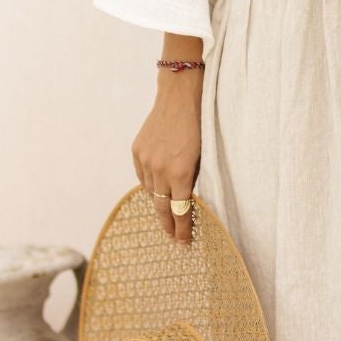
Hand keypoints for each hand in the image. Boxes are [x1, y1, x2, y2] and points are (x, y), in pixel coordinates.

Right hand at [132, 68, 202, 245]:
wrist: (179, 98)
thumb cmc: (200, 126)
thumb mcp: (203, 157)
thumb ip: (192, 180)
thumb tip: (186, 200)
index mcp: (181, 174)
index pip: (180, 210)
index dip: (181, 229)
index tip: (183, 242)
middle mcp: (160, 170)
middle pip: (162, 207)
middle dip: (168, 225)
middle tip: (173, 238)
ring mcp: (146, 161)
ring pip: (151, 192)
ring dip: (159, 204)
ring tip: (165, 214)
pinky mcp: (137, 151)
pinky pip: (142, 177)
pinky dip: (149, 185)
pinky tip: (155, 190)